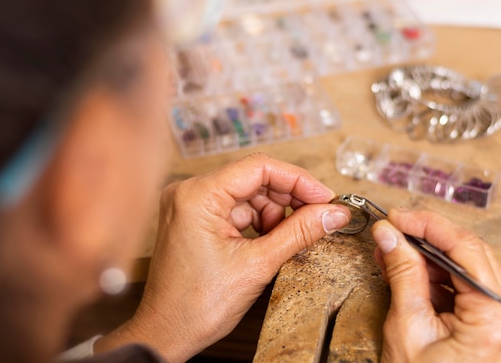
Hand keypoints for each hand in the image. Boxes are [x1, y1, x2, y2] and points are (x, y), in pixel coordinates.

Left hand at [97, 153, 350, 361]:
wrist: (167, 334)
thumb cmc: (197, 305)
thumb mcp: (258, 265)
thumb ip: (299, 232)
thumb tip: (333, 213)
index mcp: (198, 195)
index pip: (259, 167)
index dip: (298, 180)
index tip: (325, 198)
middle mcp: (190, 192)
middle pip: (254, 178)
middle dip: (289, 198)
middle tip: (319, 216)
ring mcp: (191, 205)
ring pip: (248, 194)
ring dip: (275, 213)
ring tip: (291, 237)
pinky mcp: (196, 218)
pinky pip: (236, 209)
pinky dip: (259, 222)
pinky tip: (273, 240)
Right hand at [371, 209, 500, 362]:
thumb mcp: (407, 327)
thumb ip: (403, 273)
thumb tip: (390, 234)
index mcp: (497, 319)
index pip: (465, 249)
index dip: (427, 225)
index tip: (397, 217)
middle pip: (470, 254)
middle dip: (427, 237)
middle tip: (392, 229)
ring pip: (467, 267)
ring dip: (428, 255)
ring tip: (393, 250)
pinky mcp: (494, 324)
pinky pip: (465, 286)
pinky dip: (436, 275)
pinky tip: (408, 269)